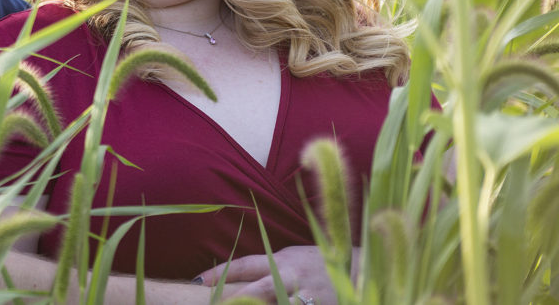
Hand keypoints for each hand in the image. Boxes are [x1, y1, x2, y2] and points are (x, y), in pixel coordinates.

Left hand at [196, 245, 350, 304]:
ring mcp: (307, 296)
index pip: (245, 265)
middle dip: (236, 299)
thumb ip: (269, 267)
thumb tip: (239, 276)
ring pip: (277, 304)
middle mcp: (292, 277)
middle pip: (258, 289)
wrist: (359, 271)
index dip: (221, 272)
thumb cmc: (319, 264)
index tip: (199, 280)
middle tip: (214, 304)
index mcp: (282, 260)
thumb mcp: (293, 258)